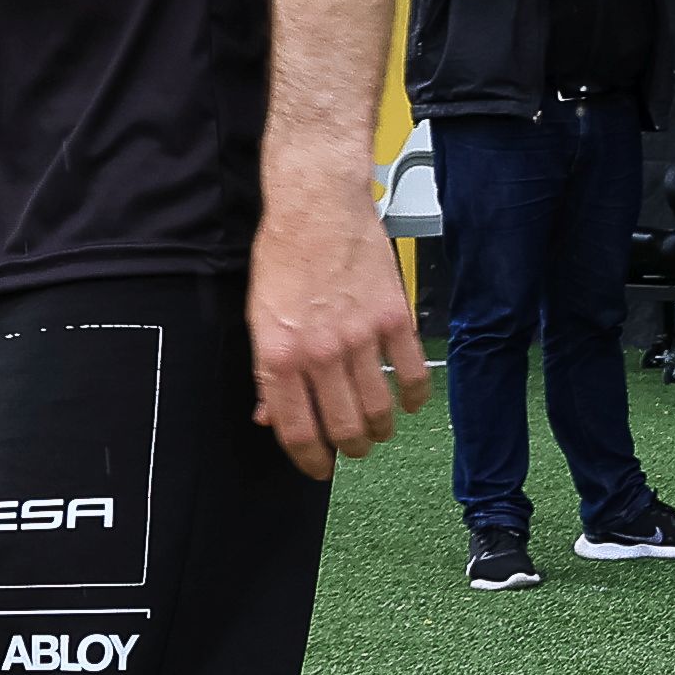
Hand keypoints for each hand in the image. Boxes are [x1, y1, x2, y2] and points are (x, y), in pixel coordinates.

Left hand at [246, 170, 426, 475]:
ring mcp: (360, 337)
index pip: (297, 430)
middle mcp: (320, 353)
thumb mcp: (259, 318)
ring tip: (379, 429)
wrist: (317, 205)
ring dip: (381, 430)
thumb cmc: (284, 255)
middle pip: (344, 428)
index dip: (310, 460)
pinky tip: (409, 401)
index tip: (319, 468)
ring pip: (380, 409)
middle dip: (350, 449)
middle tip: (353, 448)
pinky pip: (412, 374)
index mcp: (279, 356)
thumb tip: (269, 415)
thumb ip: (265, 372)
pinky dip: (414, 397)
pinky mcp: (394, 318)